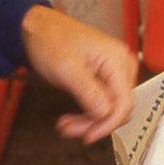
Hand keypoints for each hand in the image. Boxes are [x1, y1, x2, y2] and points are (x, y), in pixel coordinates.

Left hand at [20, 5, 137, 143]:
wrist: (39, 28)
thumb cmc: (51, 40)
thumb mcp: (68, 69)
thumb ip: (90, 93)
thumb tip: (106, 115)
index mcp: (117, 60)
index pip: (125, 103)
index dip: (108, 124)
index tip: (88, 136)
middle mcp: (121, 65)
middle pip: (118, 108)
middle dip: (95, 123)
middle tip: (70, 129)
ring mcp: (114, 72)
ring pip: (110, 109)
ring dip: (89, 121)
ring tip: (66, 125)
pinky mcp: (104, 77)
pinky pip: (102, 102)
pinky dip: (88, 113)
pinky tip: (72, 118)